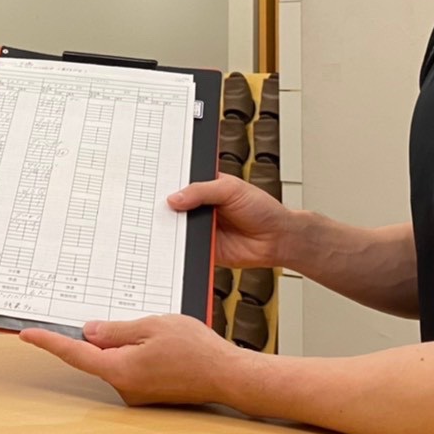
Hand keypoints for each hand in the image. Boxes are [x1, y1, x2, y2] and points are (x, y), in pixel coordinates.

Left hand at [20, 315, 244, 406]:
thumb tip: (89, 332)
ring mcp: (135, 393)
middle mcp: (124, 387)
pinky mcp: (146, 394)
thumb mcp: (153, 326)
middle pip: (97, 355)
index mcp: (120, 369)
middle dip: (105, 335)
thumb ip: (117, 330)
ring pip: (115, 360)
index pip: (75, 353)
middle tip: (134, 321)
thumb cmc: (196, 350)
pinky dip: (137, 353)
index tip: (27, 334)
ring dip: (127, 343)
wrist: (228, 375)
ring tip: (161, 335)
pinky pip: (130, 368)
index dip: (49, 342)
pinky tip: (163, 347)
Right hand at [168, 175, 292, 267]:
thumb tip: (175, 198)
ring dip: (172, 229)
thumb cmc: (262, 209)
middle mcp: (201, 208)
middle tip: (158, 208)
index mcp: (206, 188)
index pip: (181, 184)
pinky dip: (181, 248)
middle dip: (166, 209)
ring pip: (178, 229)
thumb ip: (202, 191)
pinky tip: (177, 243)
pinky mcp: (205, 249)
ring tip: (167, 225)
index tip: (155, 187)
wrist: (277, 239)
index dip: (168, 186)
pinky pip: (187, 249)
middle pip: (175, 208)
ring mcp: (202, 229)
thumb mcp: (231, 189)